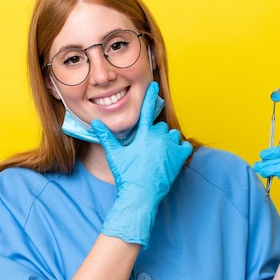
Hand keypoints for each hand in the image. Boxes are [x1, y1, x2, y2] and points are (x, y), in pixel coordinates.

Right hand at [91, 82, 192, 247]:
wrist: (140, 193)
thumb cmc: (126, 174)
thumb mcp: (114, 154)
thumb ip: (105, 136)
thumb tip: (95, 122)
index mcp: (143, 134)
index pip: (146, 109)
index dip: (150, 96)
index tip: (154, 85)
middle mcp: (158, 137)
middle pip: (160, 126)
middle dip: (155, 133)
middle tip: (148, 147)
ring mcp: (170, 147)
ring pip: (173, 135)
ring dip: (168, 140)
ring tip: (160, 152)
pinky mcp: (179, 157)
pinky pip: (185, 146)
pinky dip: (180, 149)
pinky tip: (173, 155)